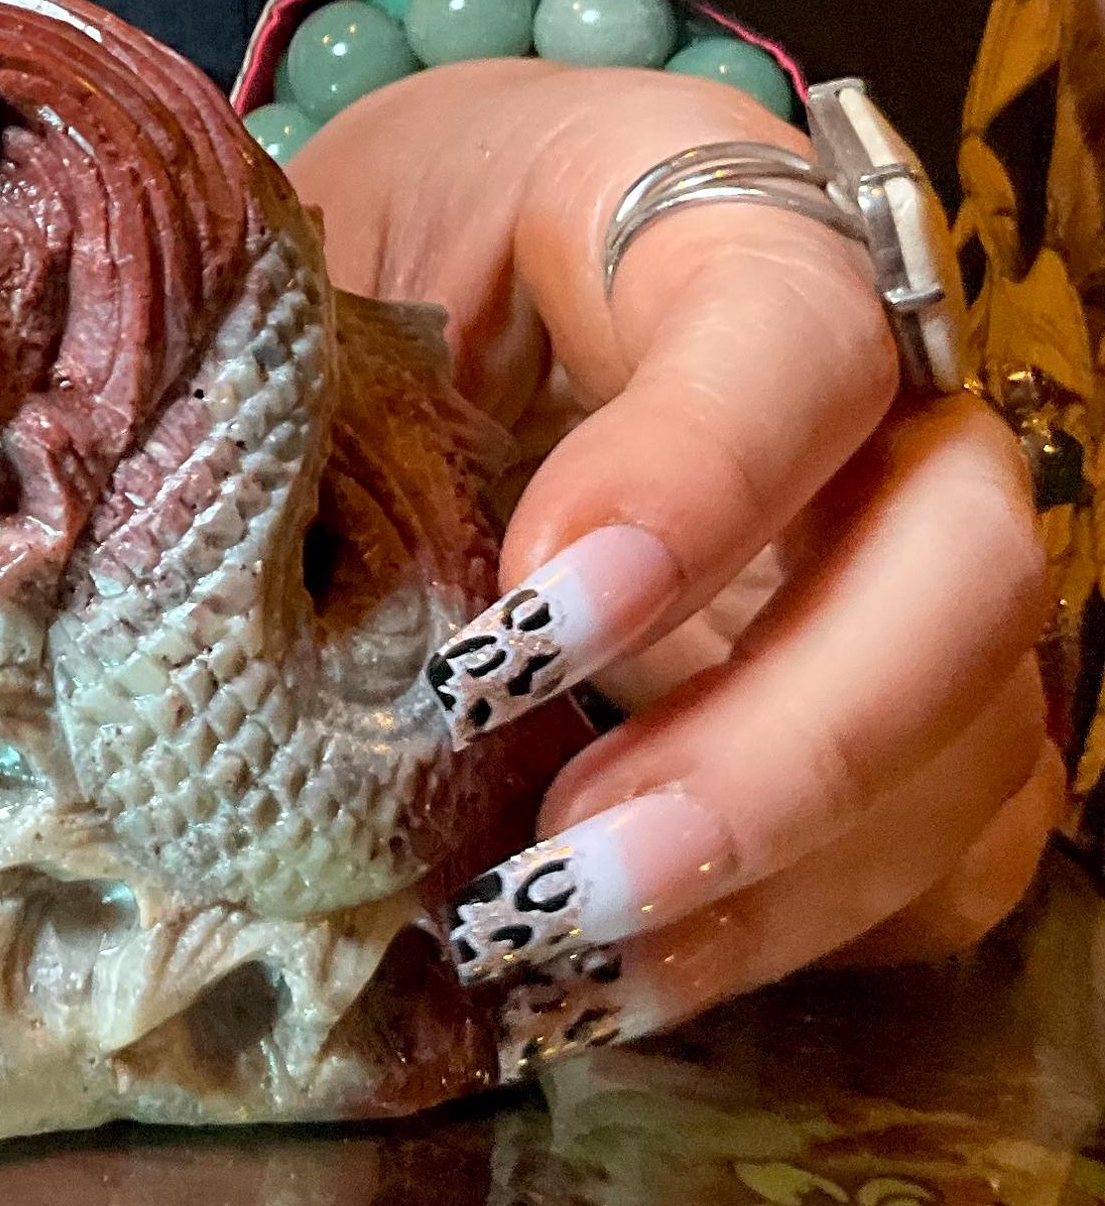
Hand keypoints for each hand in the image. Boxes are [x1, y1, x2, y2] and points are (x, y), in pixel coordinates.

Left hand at [293, 59, 1061, 1068]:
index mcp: (724, 219)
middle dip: (781, 748)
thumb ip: (337, 350)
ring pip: (973, 737)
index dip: (694, 486)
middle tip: (559, 860)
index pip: (795, 336)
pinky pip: (936, 852)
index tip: (521, 626)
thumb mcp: (345, 239)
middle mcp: (884, 391)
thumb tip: (232, 538)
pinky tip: (618, 986)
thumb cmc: (392, 238)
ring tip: (557, 954)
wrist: (451, 255)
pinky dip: (795, 937)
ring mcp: (917, 557)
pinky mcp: (912, 705)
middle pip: (964, 567)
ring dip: (777, 879)